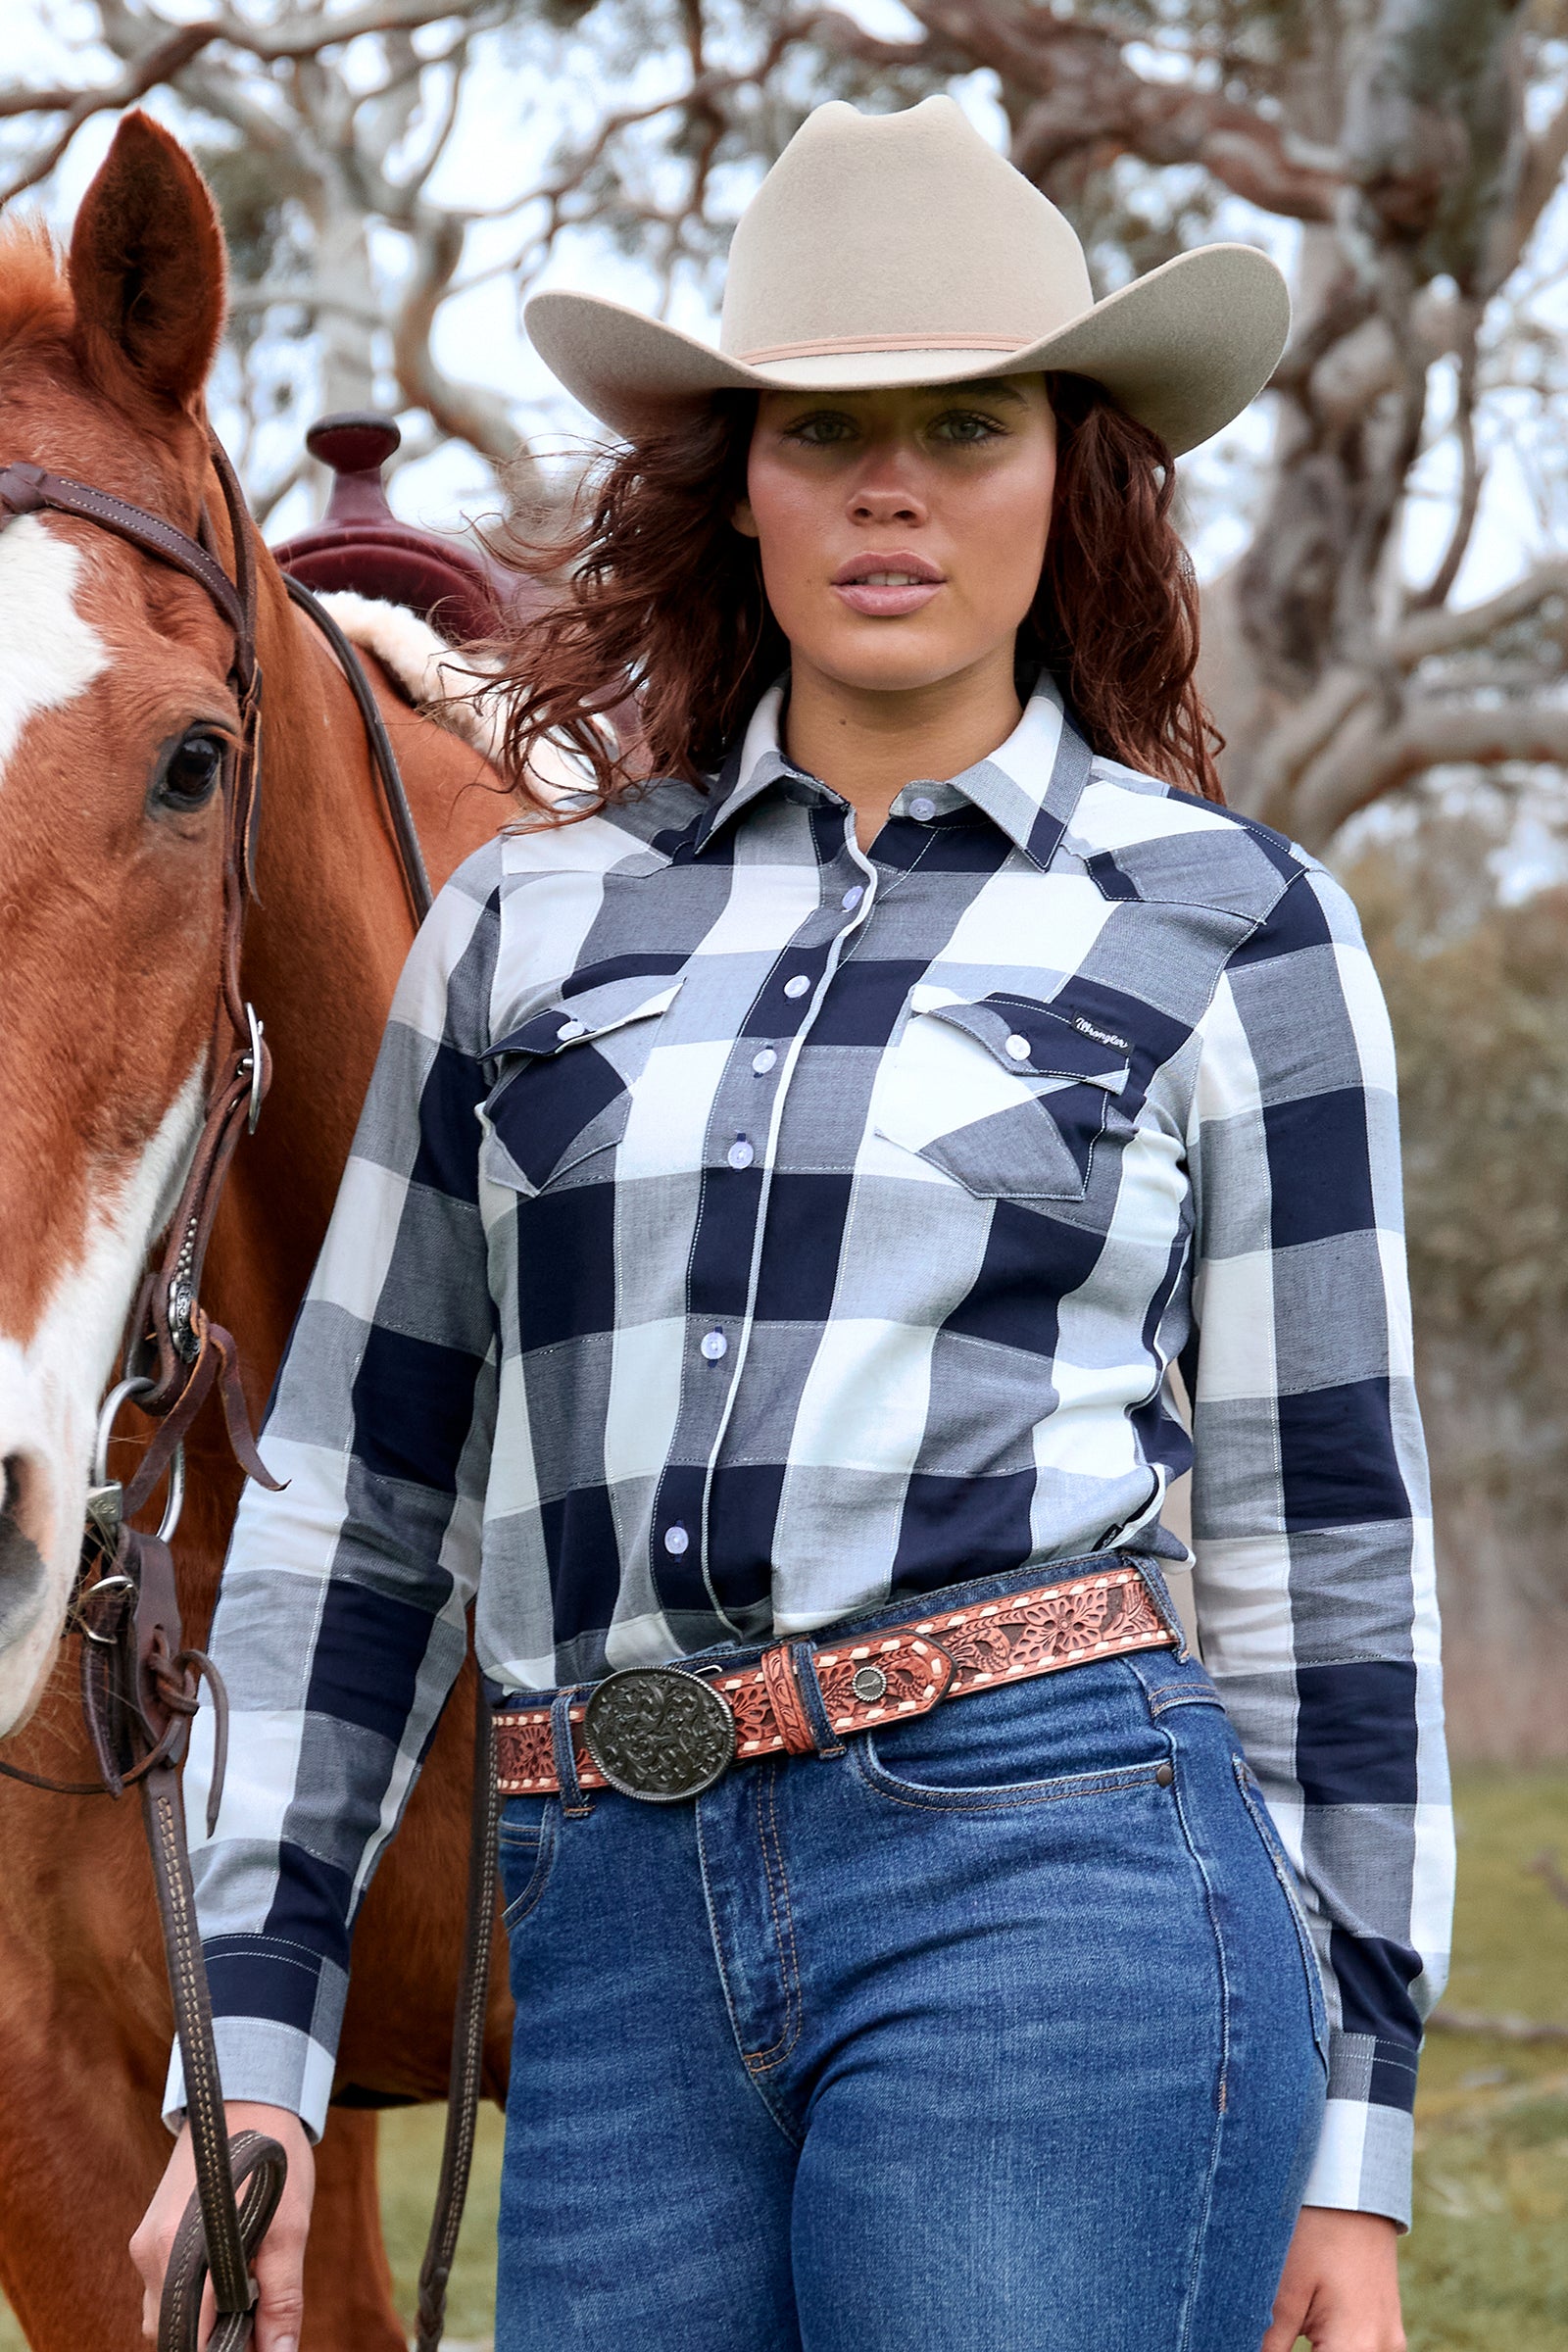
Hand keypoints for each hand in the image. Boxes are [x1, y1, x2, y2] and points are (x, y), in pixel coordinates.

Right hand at [131, 2102, 315, 2349]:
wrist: (248, 2097)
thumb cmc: (273, 2159)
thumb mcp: (290, 2228)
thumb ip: (281, 2298)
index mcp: (182, 2253)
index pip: (191, 2341)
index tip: (254, 2342)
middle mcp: (151, 2253)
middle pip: (175, 2333)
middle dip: (214, 2336)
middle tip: (258, 2314)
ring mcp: (144, 2244)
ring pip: (167, 2314)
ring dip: (204, 2315)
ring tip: (248, 2283)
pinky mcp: (148, 2235)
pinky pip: (164, 2287)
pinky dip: (195, 2294)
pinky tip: (228, 2268)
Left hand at [1262, 2207, 1403, 2349]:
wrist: (1355, 2191)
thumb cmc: (1316, 2234)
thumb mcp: (1285, 2288)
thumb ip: (1271, 2341)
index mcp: (1356, 2345)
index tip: (1269, 2343)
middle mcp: (1382, 2349)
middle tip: (1274, 2338)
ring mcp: (1391, 2340)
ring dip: (1321, 2350)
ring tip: (1291, 2331)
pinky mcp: (1390, 2327)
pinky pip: (1364, 2351)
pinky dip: (1338, 2345)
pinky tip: (1313, 2335)